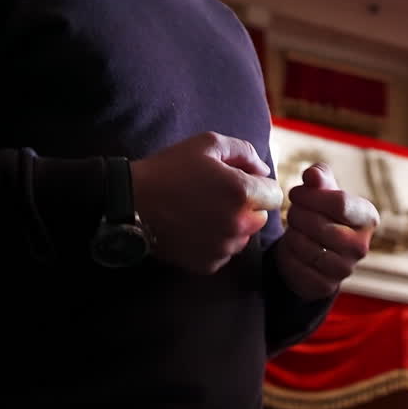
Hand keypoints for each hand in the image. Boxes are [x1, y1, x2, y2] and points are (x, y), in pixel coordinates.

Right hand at [132, 132, 282, 274]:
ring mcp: (223, 248)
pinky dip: (216, 242)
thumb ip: (244, 152)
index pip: (275, 194)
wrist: (133, 202)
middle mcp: (238, 224)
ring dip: (233, 225)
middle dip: (248, 206)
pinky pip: (224, 252)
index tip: (240, 181)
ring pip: (244, 237)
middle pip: (262, 217)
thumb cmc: (170, 169)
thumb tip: (263, 171)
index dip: (260, 185)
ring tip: (204, 210)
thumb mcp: (207, 144)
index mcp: (241, 193)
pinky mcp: (208, 264)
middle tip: (219, 195)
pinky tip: (194, 227)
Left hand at [274, 162, 378, 300]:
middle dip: (297, 214)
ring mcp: (346, 269)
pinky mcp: (326, 286)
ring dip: (292, 234)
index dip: (310, 196)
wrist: (313, 246)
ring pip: (307, 247)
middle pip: (320, 226)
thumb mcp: (321, 188)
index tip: (294, 193)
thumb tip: (312, 175)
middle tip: (292, 211)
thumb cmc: (320, 210)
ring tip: (293, 227)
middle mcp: (362, 246)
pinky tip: (293, 247)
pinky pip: (298, 268)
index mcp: (367, 217)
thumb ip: (318, 176)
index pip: (340, 203)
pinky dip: (289, 255)